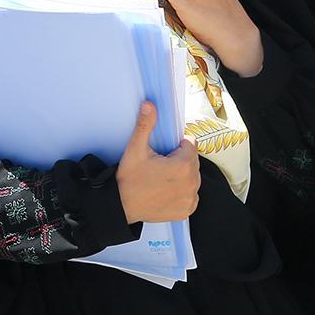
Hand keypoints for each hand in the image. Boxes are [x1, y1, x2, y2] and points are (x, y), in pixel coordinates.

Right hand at [115, 101, 200, 222]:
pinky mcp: (187, 209)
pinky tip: (166, 190)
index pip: (190, 144)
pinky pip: (191, 194)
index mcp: (183, 165)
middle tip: (160, 165)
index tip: (164, 152)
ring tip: (162, 178)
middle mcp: (191, 182)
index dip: (177, 145)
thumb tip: (149, 106)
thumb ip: (145, 126)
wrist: (121, 207)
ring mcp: (190, 198)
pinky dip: (182, 191)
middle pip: (192, 160)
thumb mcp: (135, 150)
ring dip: (182, 175)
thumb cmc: (128, 180)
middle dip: (180, 159)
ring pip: (193, 176)